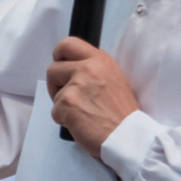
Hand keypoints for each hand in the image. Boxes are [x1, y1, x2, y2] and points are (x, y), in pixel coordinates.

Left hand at [46, 37, 139, 157]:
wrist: (128, 136)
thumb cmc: (122, 113)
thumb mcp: (114, 79)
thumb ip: (95, 70)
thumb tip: (74, 68)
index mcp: (100, 60)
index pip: (68, 44)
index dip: (59, 57)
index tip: (62, 69)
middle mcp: (88, 68)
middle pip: (53, 68)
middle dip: (55, 83)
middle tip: (67, 96)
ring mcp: (76, 85)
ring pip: (54, 93)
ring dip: (62, 105)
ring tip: (81, 113)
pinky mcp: (67, 104)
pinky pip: (55, 111)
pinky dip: (64, 120)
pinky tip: (81, 124)